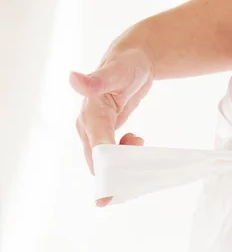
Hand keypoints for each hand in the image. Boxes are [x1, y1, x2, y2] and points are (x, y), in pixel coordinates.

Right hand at [71, 48, 153, 205]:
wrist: (132, 61)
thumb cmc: (126, 65)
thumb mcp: (117, 71)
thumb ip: (97, 79)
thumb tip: (73, 78)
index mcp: (90, 115)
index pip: (98, 148)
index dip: (105, 169)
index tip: (111, 190)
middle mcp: (87, 126)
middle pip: (97, 161)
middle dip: (112, 177)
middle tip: (132, 184)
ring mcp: (94, 131)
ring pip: (103, 160)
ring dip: (121, 164)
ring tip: (139, 143)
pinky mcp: (103, 132)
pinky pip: (109, 154)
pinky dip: (122, 157)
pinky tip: (136, 142)